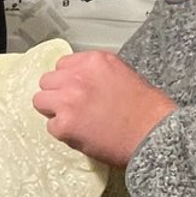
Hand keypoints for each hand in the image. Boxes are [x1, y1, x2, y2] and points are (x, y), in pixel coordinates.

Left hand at [32, 50, 176, 167]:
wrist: (155, 134)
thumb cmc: (147, 110)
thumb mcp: (123, 75)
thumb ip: (97, 74)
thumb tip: (79, 80)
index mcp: (94, 61)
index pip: (62, 65)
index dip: (68, 80)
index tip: (76, 90)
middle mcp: (78, 76)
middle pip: (47, 81)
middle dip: (57, 94)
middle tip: (73, 108)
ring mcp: (68, 100)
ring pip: (40, 100)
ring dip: (54, 111)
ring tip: (73, 121)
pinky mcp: (65, 124)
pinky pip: (51, 127)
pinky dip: (64, 133)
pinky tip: (82, 135)